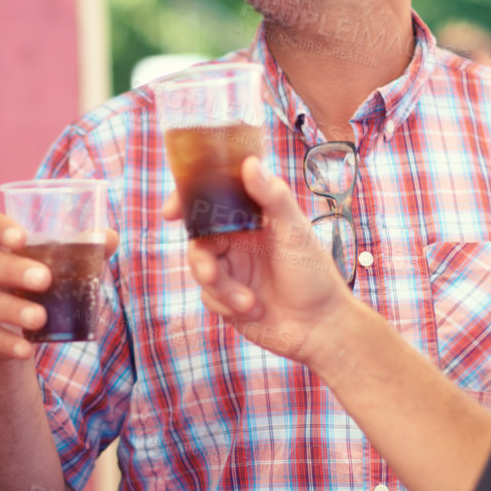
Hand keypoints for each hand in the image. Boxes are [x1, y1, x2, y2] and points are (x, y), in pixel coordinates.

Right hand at [0, 209, 119, 361]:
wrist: (9, 328)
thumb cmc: (33, 282)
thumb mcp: (54, 264)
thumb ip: (80, 247)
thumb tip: (110, 237)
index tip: (22, 238)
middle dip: (10, 270)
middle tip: (44, 279)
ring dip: (10, 310)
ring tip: (40, 318)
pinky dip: (4, 342)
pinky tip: (25, 347)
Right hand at [167, 156, 355, 364]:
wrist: (320, 327)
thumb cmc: (314, 274)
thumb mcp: (294, 231)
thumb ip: (272, 197)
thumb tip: (249, 163)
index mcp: (252, 218)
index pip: (214, 199)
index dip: (188, 201)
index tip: (171, 212)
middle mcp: (238, 241)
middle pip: (199, 238)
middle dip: (200, 258)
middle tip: (211, 273)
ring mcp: (232, 269)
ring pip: (200, 268)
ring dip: (219, 287)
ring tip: (246, 302)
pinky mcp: (227, 298)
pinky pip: (207, 296)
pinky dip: (225, 305)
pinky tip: (252, 310)